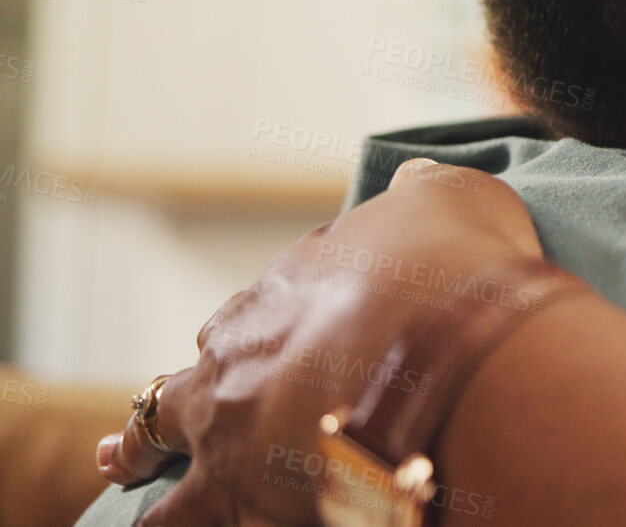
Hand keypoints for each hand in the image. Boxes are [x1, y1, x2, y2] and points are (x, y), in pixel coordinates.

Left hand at [96, 159, 543, 524]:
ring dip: (141, 460)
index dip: (271, 328)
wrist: (449, 352)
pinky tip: (194, 520)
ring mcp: (231, 434)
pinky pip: (192, 521)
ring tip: (122, 470)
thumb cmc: (456, 272)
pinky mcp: (239, 500)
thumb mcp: (452, 200)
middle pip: (186, 384)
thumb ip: (426, 193)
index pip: (257, 312)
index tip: (289, 340)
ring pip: (156, 449)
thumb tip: (414, 180)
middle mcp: (242, 358)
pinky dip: (191, 521)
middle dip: (175, 402)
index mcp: (287, 291)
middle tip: (156, 424)